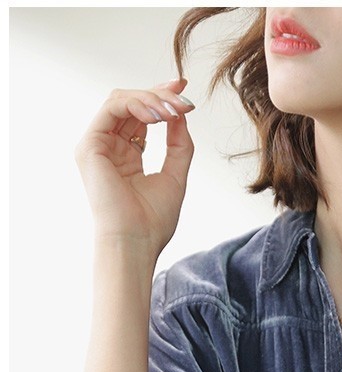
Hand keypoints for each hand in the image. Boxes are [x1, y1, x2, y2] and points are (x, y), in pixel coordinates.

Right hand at [74, 79, 195, 255]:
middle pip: (131, 104)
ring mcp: (97, 145)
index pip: (142, 117)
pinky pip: (112, 109)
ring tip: (173, 110)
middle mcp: (109, 148)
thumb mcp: (175, 176)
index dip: (161, 99)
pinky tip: (157, 115)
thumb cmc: (152, 222)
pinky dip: (136, 105)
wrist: (135, 243)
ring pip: (121, 101)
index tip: (183, 90)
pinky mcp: (89, 145)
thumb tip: (182, 114)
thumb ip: (179, 145)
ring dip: (150, 99)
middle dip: (158, 94)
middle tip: (182, 95)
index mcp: (126, 156)